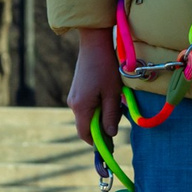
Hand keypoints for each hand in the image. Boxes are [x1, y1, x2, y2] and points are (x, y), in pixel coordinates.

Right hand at [69, 32, 122, 147]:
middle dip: (101, 126)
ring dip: (101, 115)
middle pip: (86, 125)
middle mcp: (73, 104)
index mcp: (81, 107)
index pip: (85, 134)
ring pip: (87, 115)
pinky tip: (108, 94)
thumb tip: (110, 135)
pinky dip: (97, 106)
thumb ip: (111, 116)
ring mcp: (73, 96)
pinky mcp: (77, 90)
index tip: (110, 147)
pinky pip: (86, 106)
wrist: (94, 44)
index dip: (97, 143)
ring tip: (115, 101)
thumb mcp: (112, 94)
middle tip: (118, 115)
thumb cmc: (105, 68)